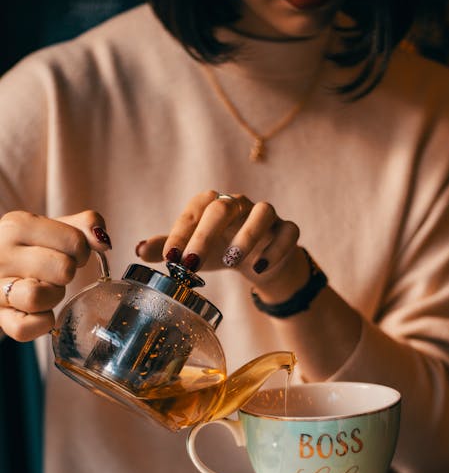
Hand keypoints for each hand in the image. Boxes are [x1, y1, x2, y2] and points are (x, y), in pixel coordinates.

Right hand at [0, 210, 111, 340]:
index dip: (82, 252)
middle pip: (62, 269)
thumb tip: (103, 241)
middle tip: (57, 273)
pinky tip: (41, 311)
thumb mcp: (53, 227)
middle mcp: (1, 254)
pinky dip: (41, 323)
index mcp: (16, 225)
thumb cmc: (30, 248)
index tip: (69, 254)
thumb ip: (84, 225)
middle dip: (68, 274)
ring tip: (47, 289)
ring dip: (53, 297)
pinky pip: (24, 328)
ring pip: (37, 297)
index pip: (75, 241)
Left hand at [136, 190, 309, 298]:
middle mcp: (240, 204)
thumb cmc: (221, 249)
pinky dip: (275, 249)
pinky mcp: (288, 230)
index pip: (195, 209)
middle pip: (223, 207)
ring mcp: (267, 216)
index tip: (170, 257)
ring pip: (262, 213)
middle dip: (205, 234)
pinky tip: (258, 268)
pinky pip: (287, 233)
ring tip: (231, 261)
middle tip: (191, 262)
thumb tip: (136, 249)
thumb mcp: (193, 251)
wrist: (260, 261)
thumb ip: (168, 248)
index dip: (181, 231)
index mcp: (213, 205)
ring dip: (246, 236)